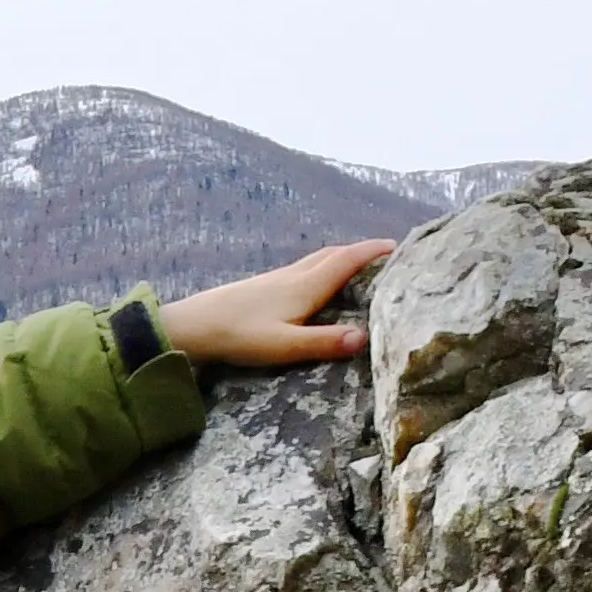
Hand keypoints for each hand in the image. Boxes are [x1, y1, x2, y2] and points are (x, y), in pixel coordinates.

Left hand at [158, 240, 398, 367]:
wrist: (194, 325)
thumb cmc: (239, 335)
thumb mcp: (285, 345)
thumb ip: (324, 342)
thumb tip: (364, 337)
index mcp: (306, 286)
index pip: (347, 260)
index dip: (372, 252)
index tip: (398, 247)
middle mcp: (294, 276)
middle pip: (334, 255)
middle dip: (361, 251)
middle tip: (385, 255)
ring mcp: (278, 278)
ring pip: (317, 260)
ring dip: (341, 258)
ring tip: (359, 266)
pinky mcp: (264, 286)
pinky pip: (304, 269)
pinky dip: (322, 267)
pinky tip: (317, 282)